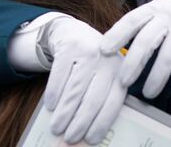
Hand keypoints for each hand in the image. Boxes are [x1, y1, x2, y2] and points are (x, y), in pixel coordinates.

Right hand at [42, 17, 126, 144]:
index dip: (102, 123)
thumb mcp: (102, 76)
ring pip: (74, 90)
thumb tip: (89, 135)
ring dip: (64, 113)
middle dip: (80, 123)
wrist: (74, 33)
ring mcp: (89, 51)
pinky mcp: (70, 46)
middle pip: (93, 99)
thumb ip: (101, 98)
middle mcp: (108, 60)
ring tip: (57, 127)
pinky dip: (53, 94)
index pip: (114, 102)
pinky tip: (50, 106)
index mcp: (120, 72)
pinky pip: (59, 76)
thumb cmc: (90, 64)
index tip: (91, 140)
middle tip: (70, 138)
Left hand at [101, 0, 170, 97]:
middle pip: (147, 41)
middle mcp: (170, 15)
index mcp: (157, 6)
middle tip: (123, 83)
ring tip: (150, 93)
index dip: (116, 35)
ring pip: (169, 55)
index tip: (103, 50)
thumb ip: (149, 21)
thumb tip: (123, 44)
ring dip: (158, 77)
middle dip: (133, 63)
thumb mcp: (167, 5)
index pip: (132, 20)